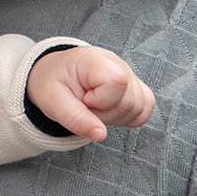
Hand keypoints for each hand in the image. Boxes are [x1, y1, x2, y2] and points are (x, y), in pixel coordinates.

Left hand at [27, 46, 154, 141]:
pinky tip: (107, 110)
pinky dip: (127, 117)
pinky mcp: (135, 87)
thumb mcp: (53, 102)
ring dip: (115, 117)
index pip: (117, 81)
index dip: (101, 100)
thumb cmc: (52, 84)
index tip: (83, 99)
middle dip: (105, 114)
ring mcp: (129, 74)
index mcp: (94, 59)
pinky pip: (144, 109)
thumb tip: (101, 135)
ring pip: (140, 107)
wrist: (52, 76)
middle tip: (84, 105)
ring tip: (93, 107)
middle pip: (130, 101)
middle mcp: (117, 63)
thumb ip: (75, 119)